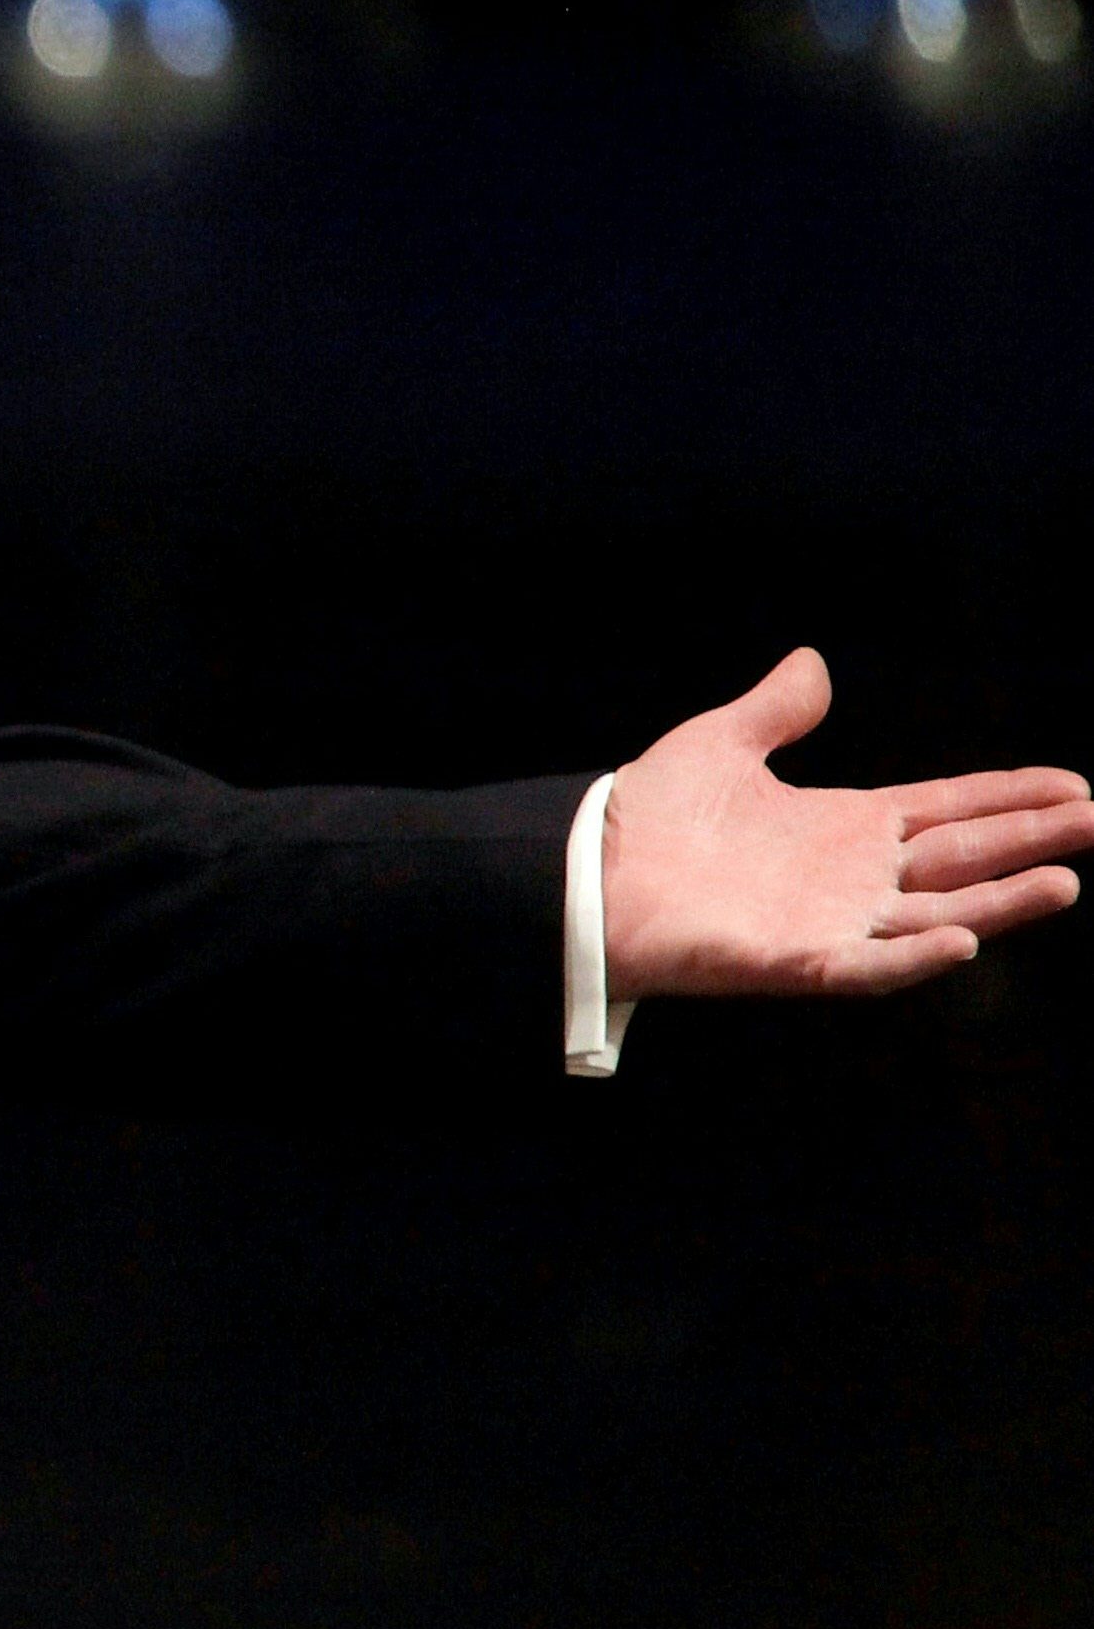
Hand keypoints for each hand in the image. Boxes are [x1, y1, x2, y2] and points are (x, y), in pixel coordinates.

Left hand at [603, 648, 1093, 1000]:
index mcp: (843, 826)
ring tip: (1065, 882)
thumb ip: (773, 710)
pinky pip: (864, 966)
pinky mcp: (791, 961)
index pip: (946, 809)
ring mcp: (827, 923)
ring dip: (999, 903)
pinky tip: (959, 939)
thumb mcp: (718, 744)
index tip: (1075, 784)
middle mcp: (850, 878)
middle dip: (1029, 841)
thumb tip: (812, 662)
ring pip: (934, 916)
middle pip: (960, 858)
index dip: (1008, 797)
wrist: (584, 871)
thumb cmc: (648, 816)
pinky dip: (911, 958)